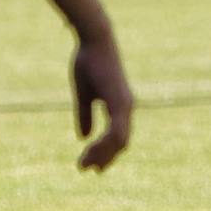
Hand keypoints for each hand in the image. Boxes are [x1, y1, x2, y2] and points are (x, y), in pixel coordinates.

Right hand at [72, 31, 132, 170]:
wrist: (95, 41)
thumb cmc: (89, 62)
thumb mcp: (84, 94)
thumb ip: (85, 115)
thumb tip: (84, 137)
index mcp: (120, 106)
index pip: (118, 137)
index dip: (105, 152)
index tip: (89, 164)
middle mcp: (127, 108)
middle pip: (121, 143)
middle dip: (103, 158)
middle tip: (85, 169)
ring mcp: (125, 105)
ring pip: (119, 141)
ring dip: (101, 155)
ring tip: (83, 164)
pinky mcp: (119, 101)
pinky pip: (116, 130)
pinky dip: (104, 144)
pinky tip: (89, 149)